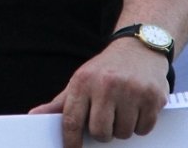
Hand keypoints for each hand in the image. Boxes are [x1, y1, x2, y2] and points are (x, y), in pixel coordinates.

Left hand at [29, 38, 168, 147]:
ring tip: (123, 110)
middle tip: (106, 121)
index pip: (72, 121)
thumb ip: (59, 103)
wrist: (139, 48)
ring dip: (123, 129)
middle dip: (103, 133)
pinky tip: (138, 108)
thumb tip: (34, 116)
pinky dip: (141, 125)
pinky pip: (144, 128)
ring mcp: (131, 90)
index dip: (71, 141)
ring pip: (123, 133)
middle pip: (101, 132)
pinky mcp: (153, 96)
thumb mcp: (80, 81)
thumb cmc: (105, 70)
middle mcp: (107, 84)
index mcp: (84, 82)